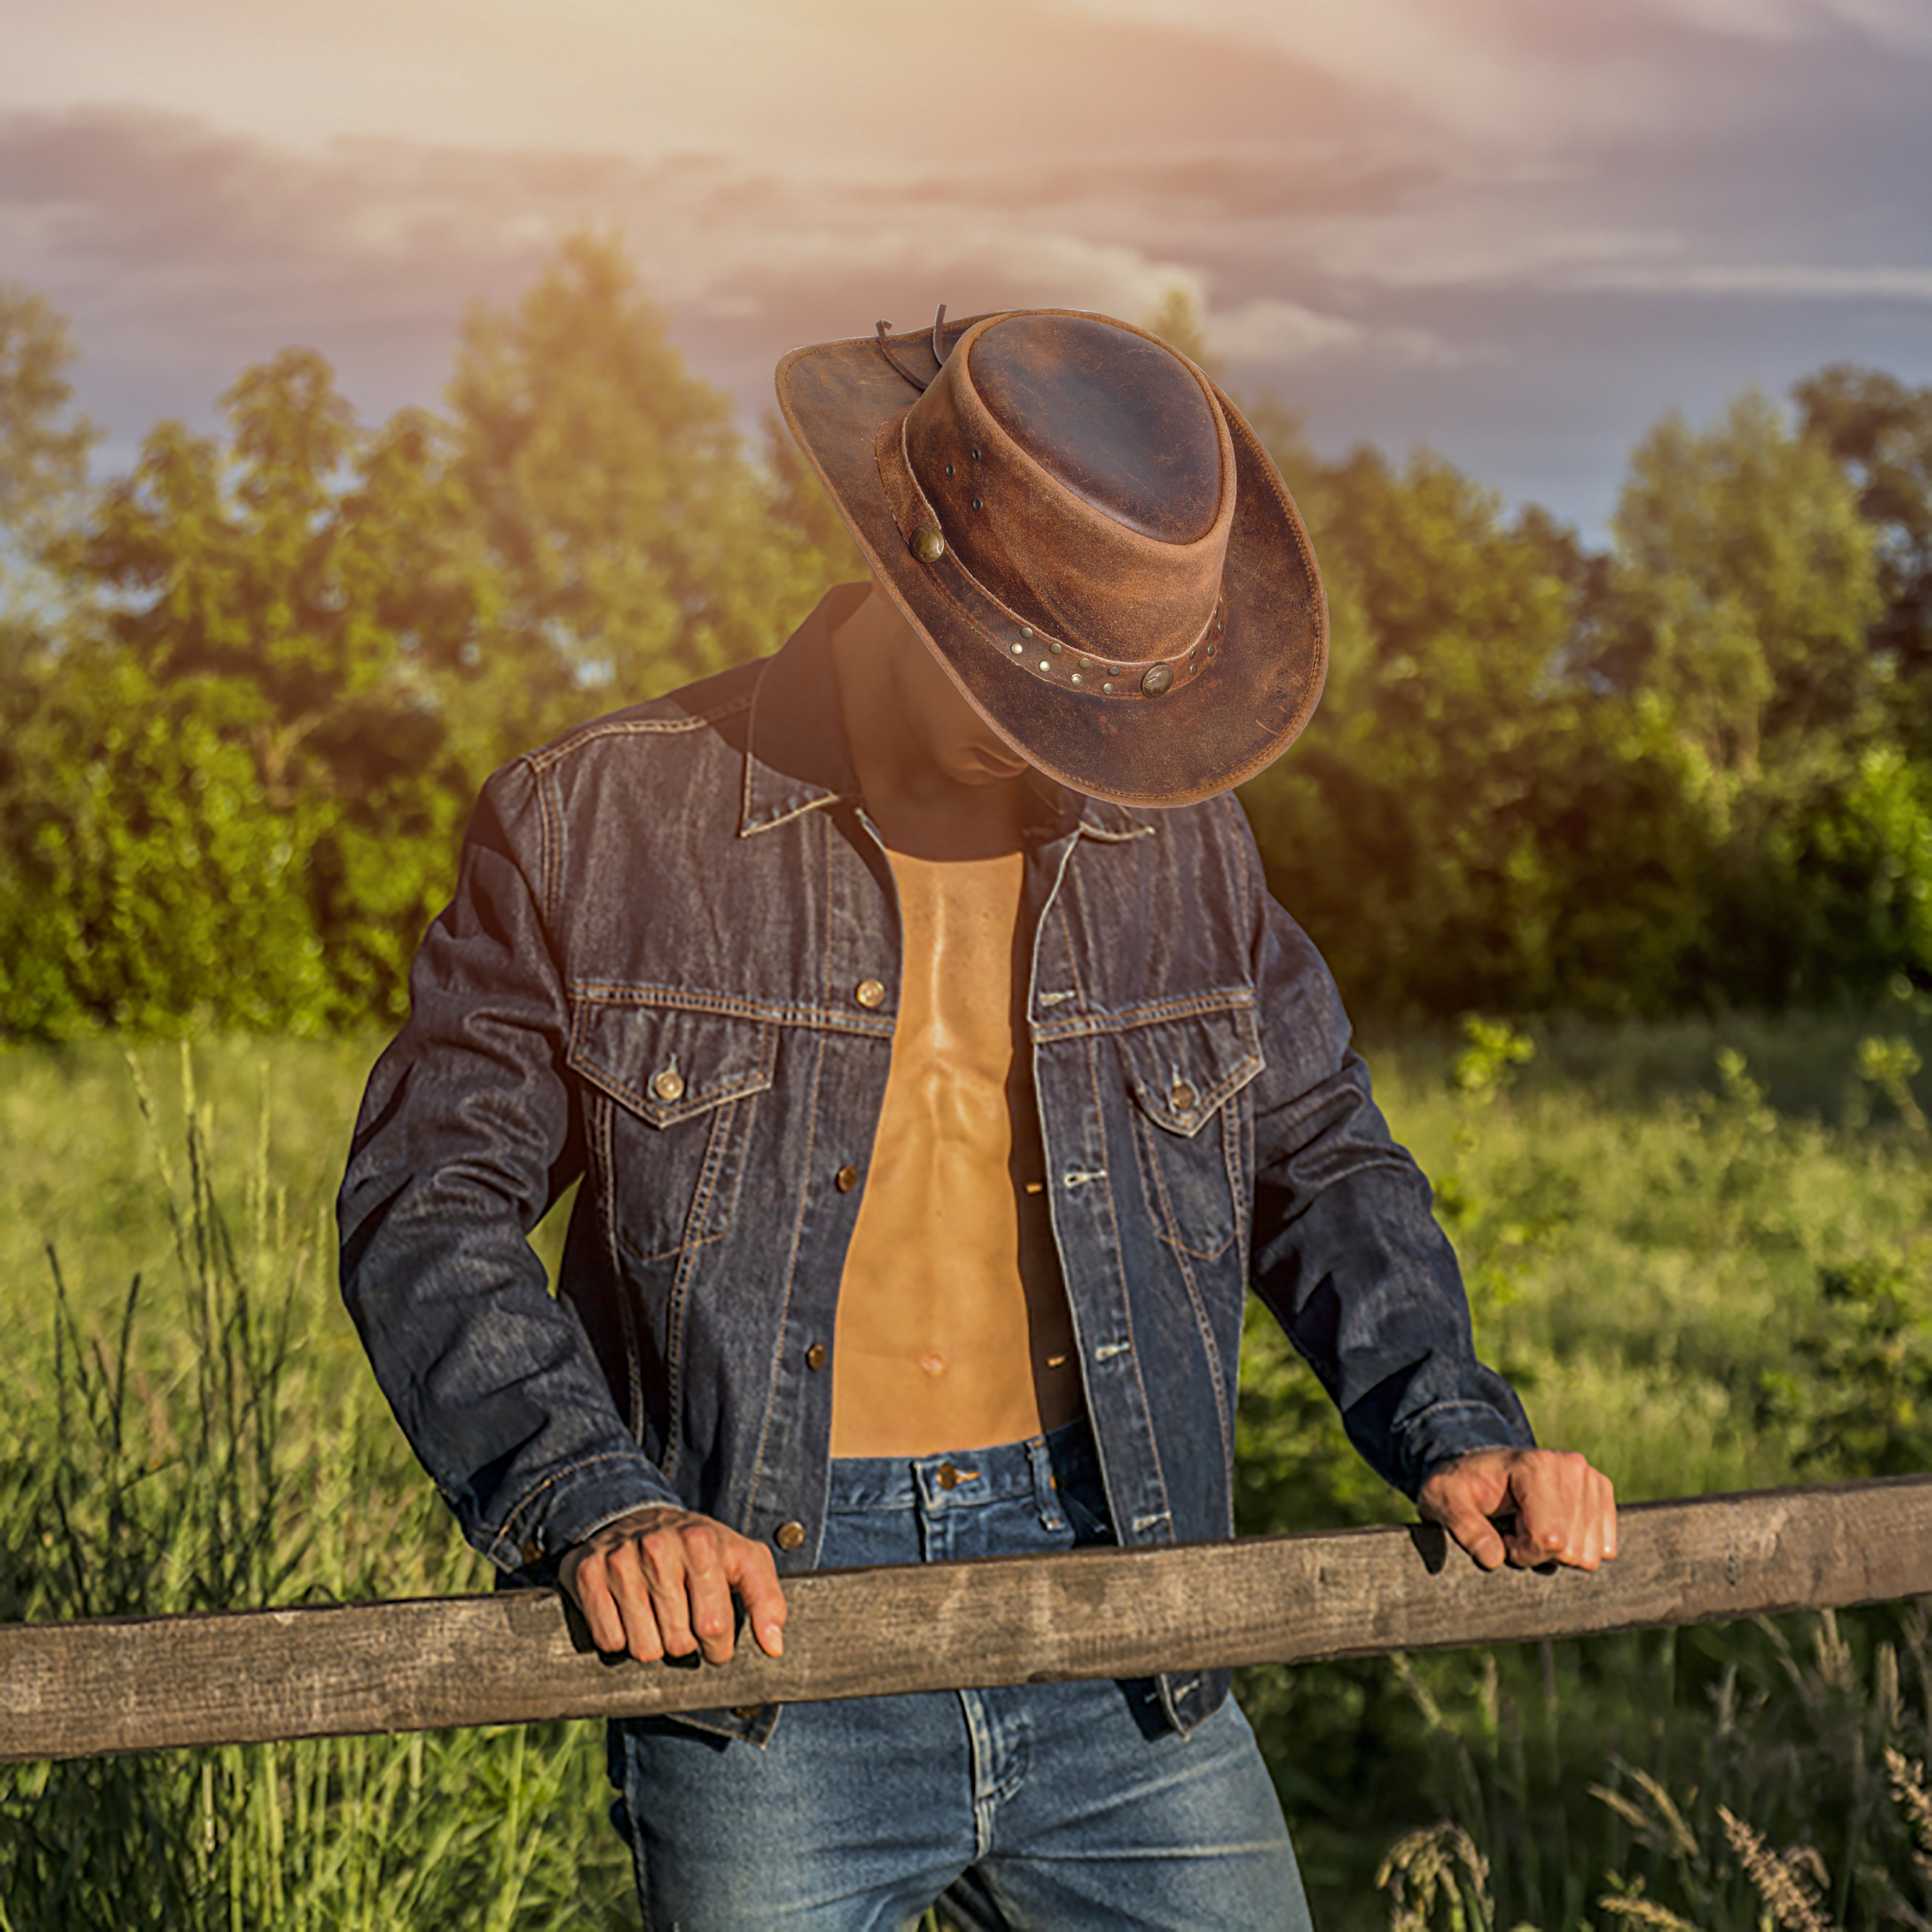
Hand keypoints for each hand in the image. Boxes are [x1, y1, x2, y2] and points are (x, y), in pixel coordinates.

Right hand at [558, 1506, 788, 1664]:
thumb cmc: (698, 1548)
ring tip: (656, 1616)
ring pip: (643, 1649)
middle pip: (678, 1643)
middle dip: (684, 1643)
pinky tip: (628, 1612)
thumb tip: (774, 1647)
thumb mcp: (742, 1560)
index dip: (718, 1647)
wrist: (637, 1516)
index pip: (714, 1627)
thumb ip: (768, 1600)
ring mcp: (620, 1560)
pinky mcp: (588, 1574)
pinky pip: (609, 1640)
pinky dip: (620, 1638)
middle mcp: (659, 1548)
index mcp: (702, 1542)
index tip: (715, 1638)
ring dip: (652, 1644)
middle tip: (681, 1618)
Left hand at [1417, 1447, 1616, 1572]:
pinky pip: (1603, 1546)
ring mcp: (1588, 1476)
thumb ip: (1464, 1528)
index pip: (1548, 1539)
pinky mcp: (1599, 1489)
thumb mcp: (1443, 1501)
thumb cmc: (1460, 1485)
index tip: (1500, 1537)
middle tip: (1513, 1530)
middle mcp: (1569, 1466)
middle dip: (1538, 1552)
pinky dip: (1576, 1547)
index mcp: (1534, 1466)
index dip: (1521, 1553)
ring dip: (1556, 1551)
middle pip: (1570, 1550)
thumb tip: (1493, 1558)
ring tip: (1529, 1525)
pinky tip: (1551, 1527)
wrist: (1478, 1466)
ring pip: (1588, 1553)